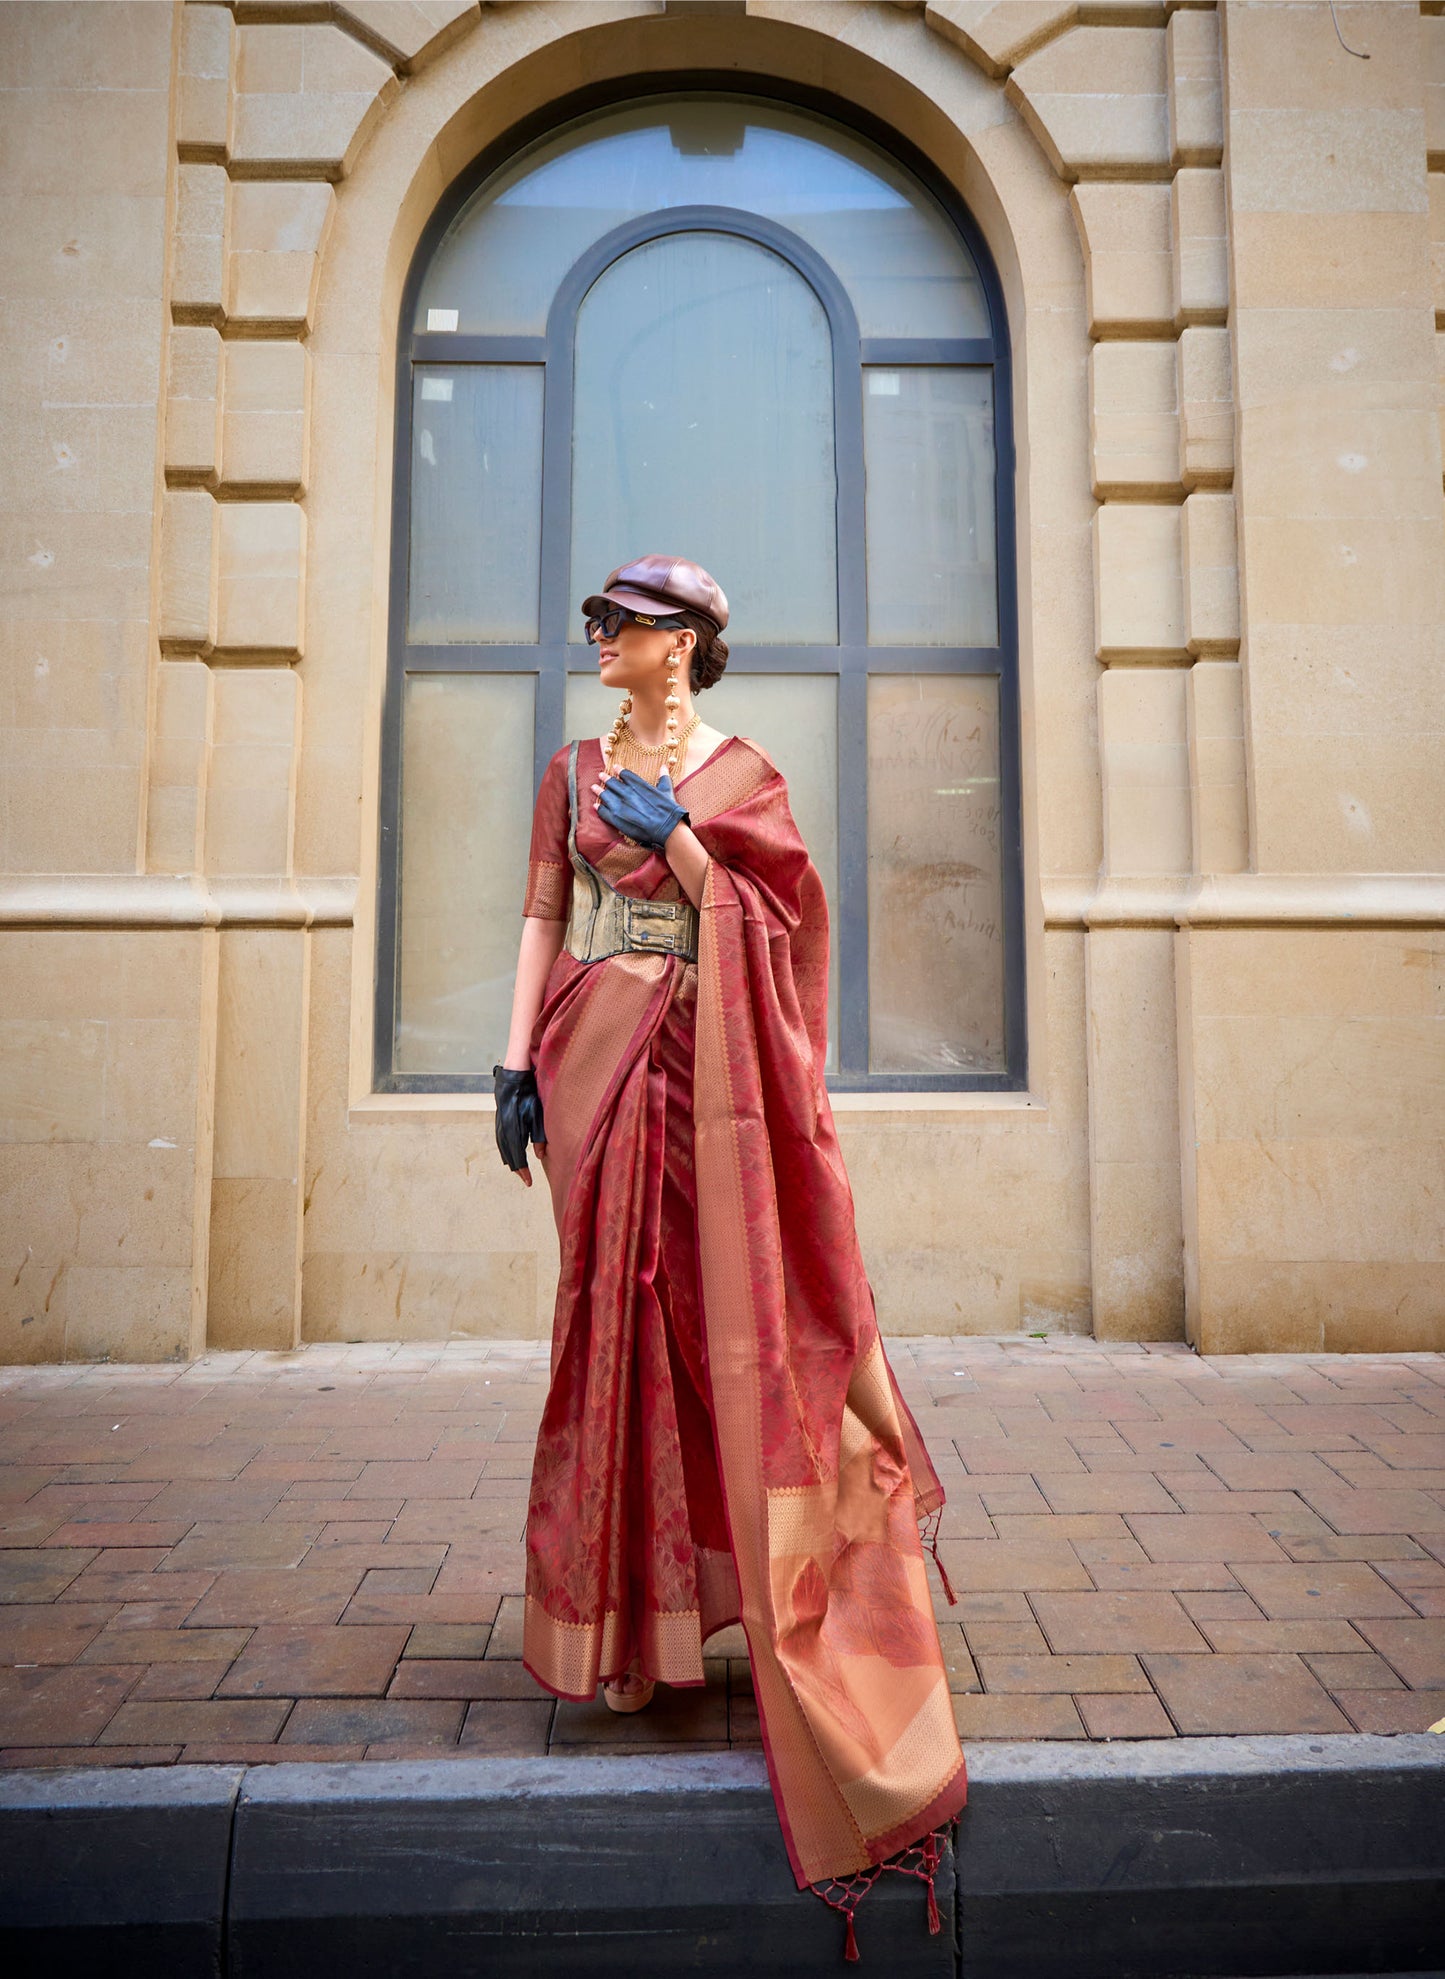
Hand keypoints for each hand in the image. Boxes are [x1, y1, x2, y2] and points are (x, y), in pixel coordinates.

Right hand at [492, 1062, 544, 1185]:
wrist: (514, 1076)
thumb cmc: (529, 1093)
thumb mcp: (538, 1113)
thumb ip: (540, 1135)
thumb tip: (540, 1156)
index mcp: (514, 1128)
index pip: (518, 1155)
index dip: (523, 1170)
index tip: (528, 1181)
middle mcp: (504, 1129)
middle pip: (509, 1155)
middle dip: (517, 1169)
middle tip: (525, 1179)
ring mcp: (499, 1124)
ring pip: (503, 1149)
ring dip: (511, 1161)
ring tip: (519, 1171)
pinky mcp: (499, 1121)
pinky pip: (501, 1141)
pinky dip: (506, 1151)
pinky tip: (510, 1156)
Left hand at [593, 765, 689, 851]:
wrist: (666, 829)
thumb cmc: (668, 811)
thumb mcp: (667, 791)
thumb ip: (663, 778)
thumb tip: (664, 767)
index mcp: (638, 785)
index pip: (625, 774)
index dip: (618, 770)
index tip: (614, 767)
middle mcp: (627, 793)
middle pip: (612, 783)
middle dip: (606, 779)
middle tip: (601, 775)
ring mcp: (620, 806)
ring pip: (605, 796)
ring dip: (599, 791)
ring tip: (594, 787)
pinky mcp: (616, 819)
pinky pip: (604, 812)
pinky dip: (599, 808)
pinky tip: (596, 806)